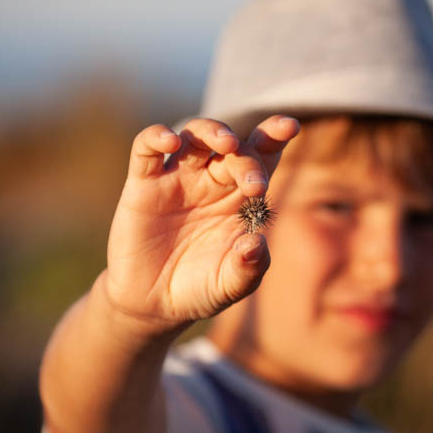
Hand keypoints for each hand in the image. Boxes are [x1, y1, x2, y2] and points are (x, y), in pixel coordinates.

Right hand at [102, 115, 298, 334]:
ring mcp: (178, 178)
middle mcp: (212, 180)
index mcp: (240, 197)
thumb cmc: (199, 290)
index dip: (274, 136)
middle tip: (256, 185)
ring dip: (212, 131)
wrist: (152, 305)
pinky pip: (146, 148)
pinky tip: (170, 141)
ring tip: (226, 143)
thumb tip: (257, 243)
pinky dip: (157, 136)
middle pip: (233, 146)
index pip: (262, 156)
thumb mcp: (229, 286)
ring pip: (195, 134)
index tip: (289, 127)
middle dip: (248, 156)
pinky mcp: (143, 184)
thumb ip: (249, 268)